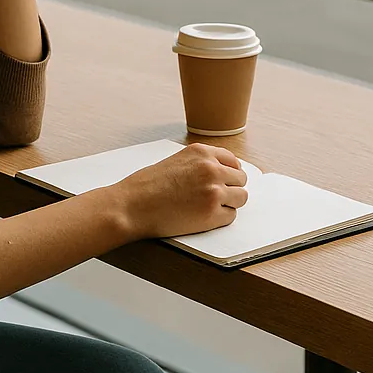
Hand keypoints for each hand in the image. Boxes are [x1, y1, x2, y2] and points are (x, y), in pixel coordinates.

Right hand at [112, 143, 248, 239]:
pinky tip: (201, 217)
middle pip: (241, 180)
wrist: (132, 206)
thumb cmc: (147, 186)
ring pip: (241, 198)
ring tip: (206, 207)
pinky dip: (220, 219)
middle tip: (213, 197)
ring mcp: (213, 191)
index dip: (230, 173)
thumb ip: (200, 163)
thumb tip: (223, 172)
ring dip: (228, 204)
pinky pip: (230, 217)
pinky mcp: (212, 214)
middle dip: (230, 189)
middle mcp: (211, 168)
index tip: (226, 181)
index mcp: (202, 152)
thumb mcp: (176, 161)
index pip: (233, 161)